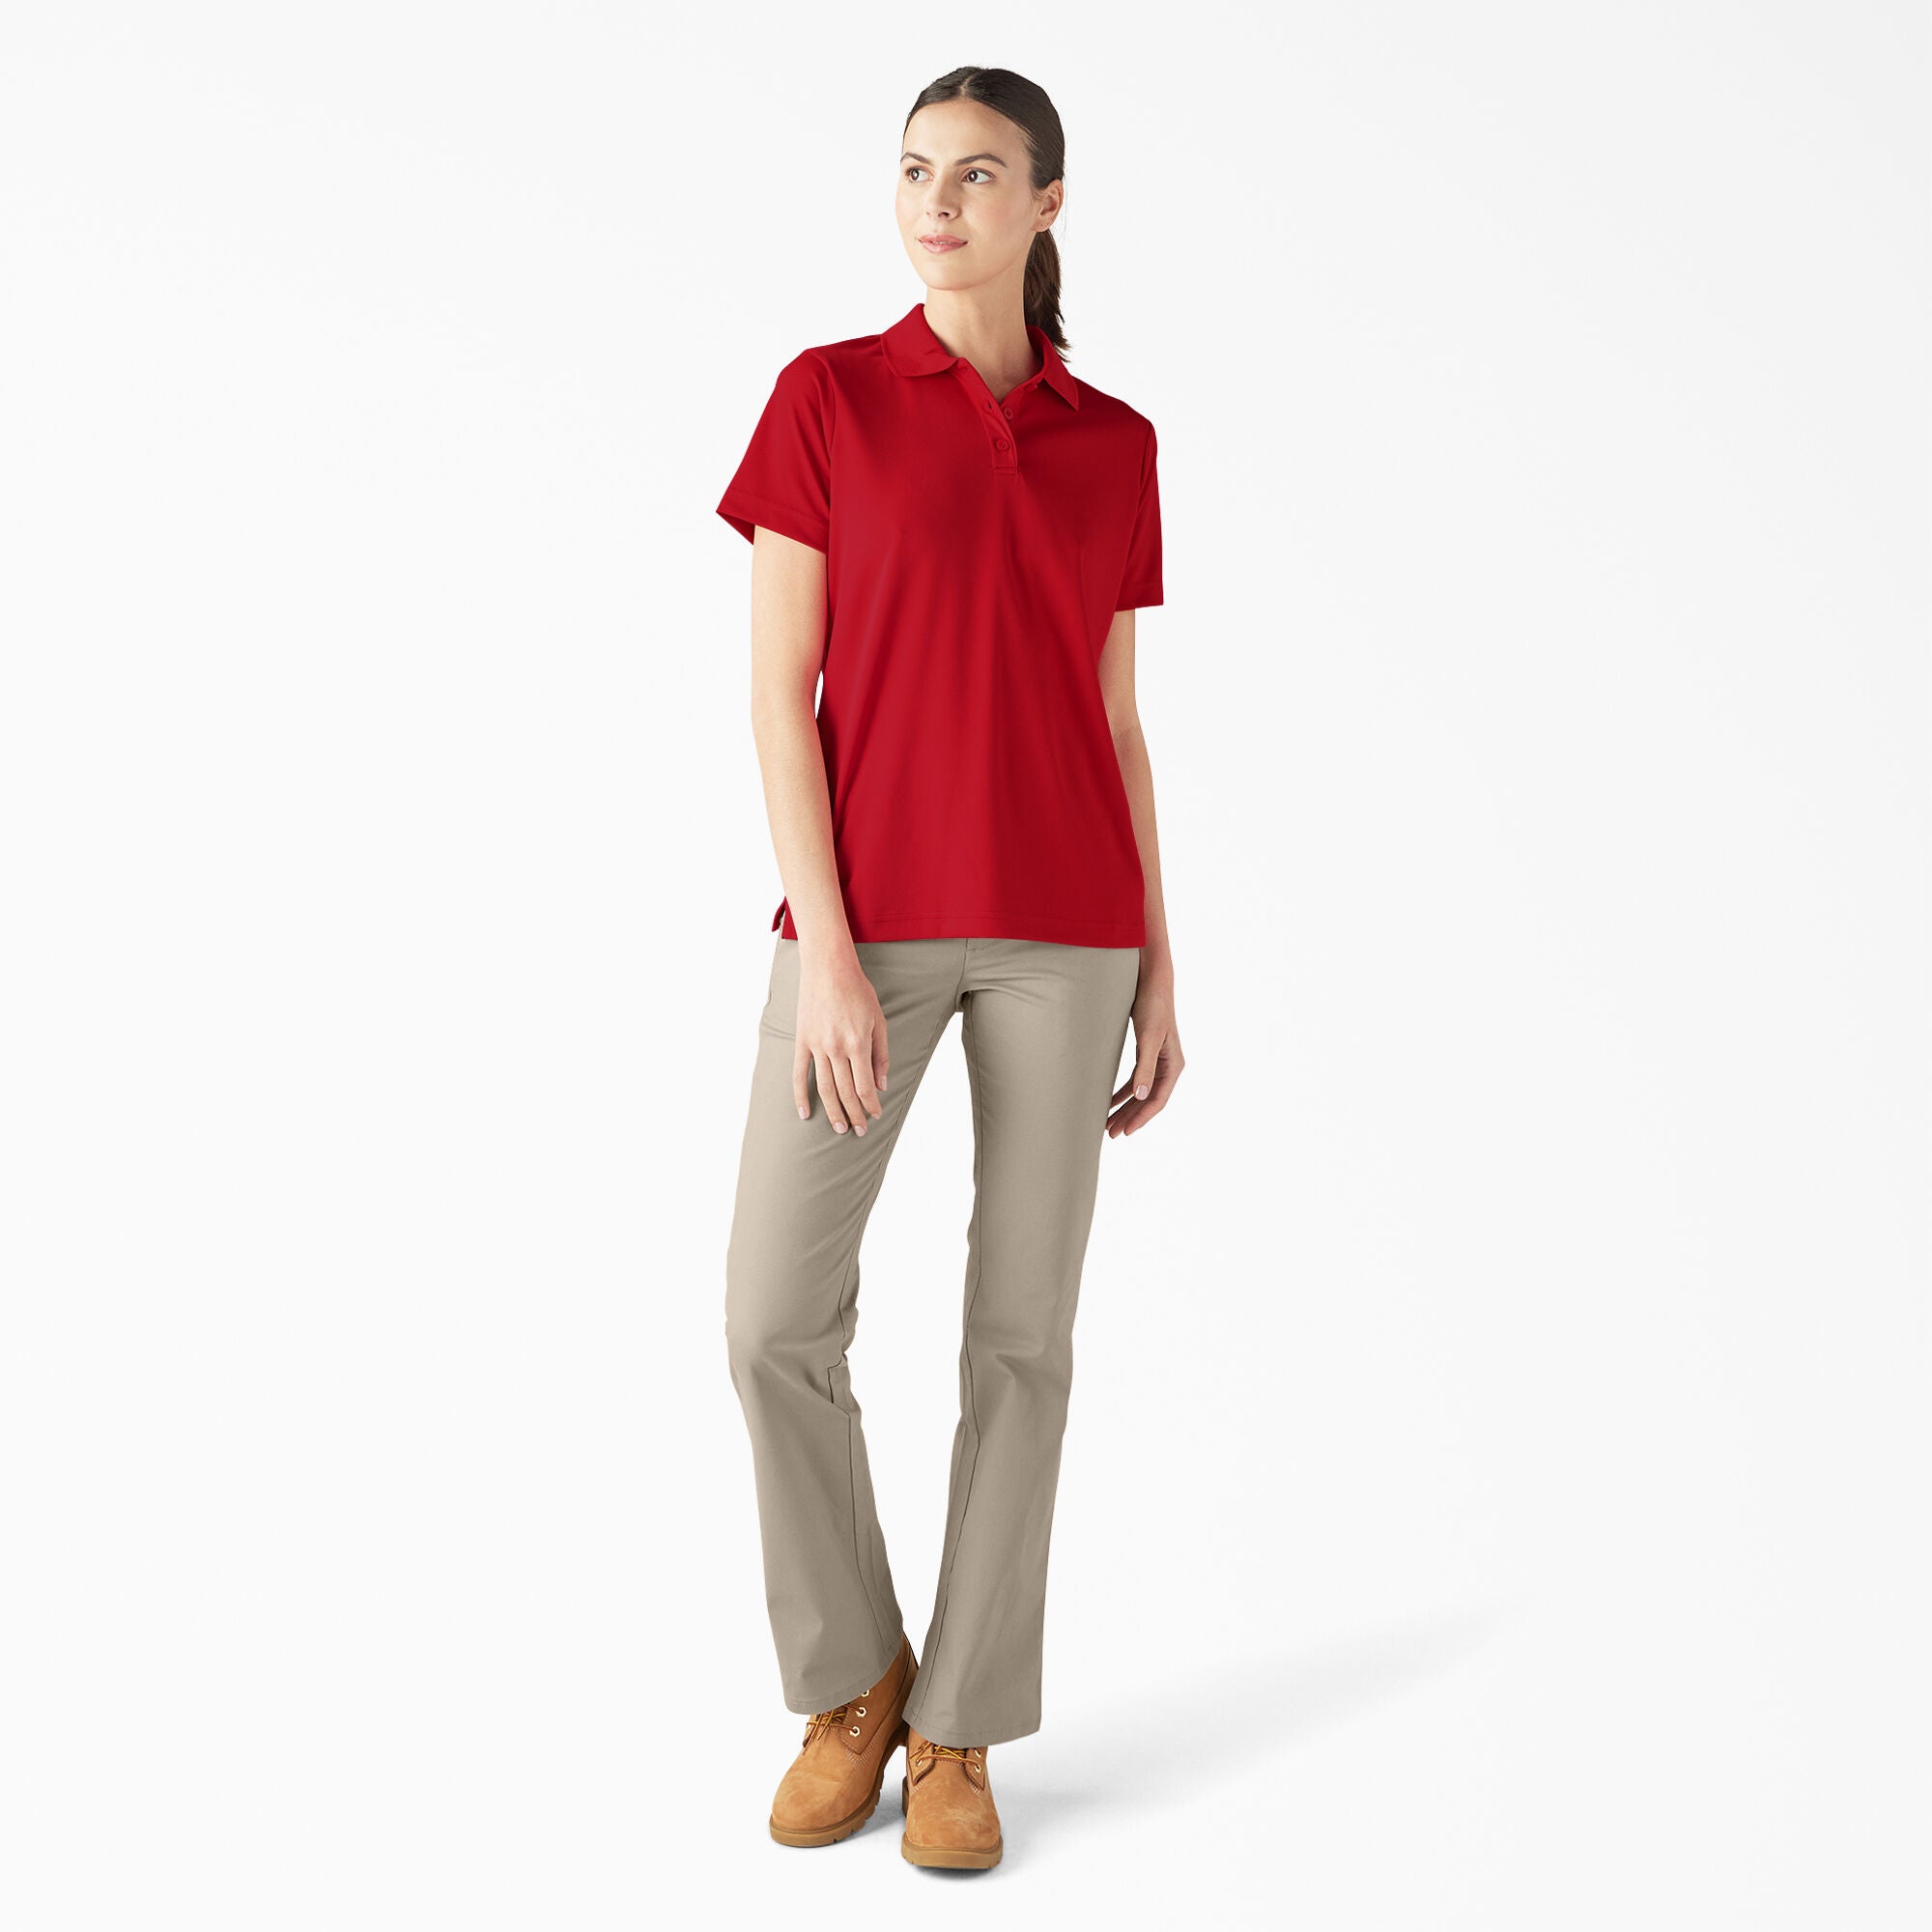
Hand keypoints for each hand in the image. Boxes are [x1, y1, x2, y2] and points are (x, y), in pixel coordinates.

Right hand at [794, 948, 887, 1135]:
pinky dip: (800, 1095)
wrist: (828, 967)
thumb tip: (881, 1084)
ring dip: (833, 1111)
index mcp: (858, 1043)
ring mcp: (816, 1045)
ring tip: (839, 1128)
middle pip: (846, 1091)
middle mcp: (836, 1048)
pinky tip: (804, 1113)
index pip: (865, 1085)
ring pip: (824, 1087)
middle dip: (855, 1114)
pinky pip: (799, 1073)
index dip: (871, 1104)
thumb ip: (881, 1054)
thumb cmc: (858, 991)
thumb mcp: (878, 1020)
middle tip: (860, 1131)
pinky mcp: (802, 1040)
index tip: (875, 1115)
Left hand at [1107, 978, 1182, 1136]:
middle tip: (1111, 1133)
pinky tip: (1110, 1100)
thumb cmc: (1153, 1006)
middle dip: (1130, 1117)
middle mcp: (1168, 1065)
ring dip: (1125, 1107)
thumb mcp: (1147, 1039)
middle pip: (1148, 1099)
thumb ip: (1144, 1068)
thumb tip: (1140, 1096)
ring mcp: (1158, 1060)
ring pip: (1141, 1092)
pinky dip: (1123, 1091)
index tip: (1125, 1131)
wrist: (1152, 981)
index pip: (1157, 1100)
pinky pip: (1136, 1079)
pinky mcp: (1147, 1052)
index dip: (1141, 1117)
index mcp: (1173, 1065)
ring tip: (1108, 1122)